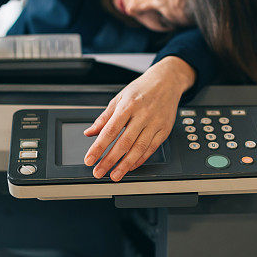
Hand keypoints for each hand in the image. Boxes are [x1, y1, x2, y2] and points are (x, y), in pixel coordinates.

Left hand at [83, 56, 195, 180]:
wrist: (167, 81)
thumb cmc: (141, 90)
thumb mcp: (119, 98)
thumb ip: (104, 118)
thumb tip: (89, 133)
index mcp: (128, 106)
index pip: (110, 130)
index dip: (98, 147)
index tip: (89, 159)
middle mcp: (142, 115)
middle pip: (124, 142)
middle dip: (110, 160)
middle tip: (98, 172)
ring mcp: (155, 123)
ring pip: (139, 148)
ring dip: (125, 165)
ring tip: (114, 175)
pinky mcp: (164, 130)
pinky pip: (152, 148)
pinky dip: (140, 159)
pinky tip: (130, 167)